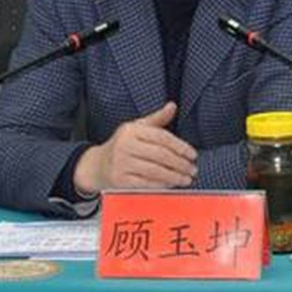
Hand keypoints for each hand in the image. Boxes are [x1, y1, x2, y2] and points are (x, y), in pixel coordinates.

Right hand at [73, 101, 197, 191]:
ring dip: (174, 176)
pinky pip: (145, 183)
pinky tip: (171, 184)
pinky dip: (161, 185)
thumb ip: (157, 119)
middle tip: (192, 169)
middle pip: (160, 155)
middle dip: (180, 163)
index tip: (192, 154)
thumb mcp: (137, 127)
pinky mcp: (120, 180)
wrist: (98, 165)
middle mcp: (125, 145)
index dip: (180, 146)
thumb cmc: (123, 145)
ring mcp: (121, 163)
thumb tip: (172, 106)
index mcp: (132, 130)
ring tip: (186, 178)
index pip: (161, 137)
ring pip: (154, 170)